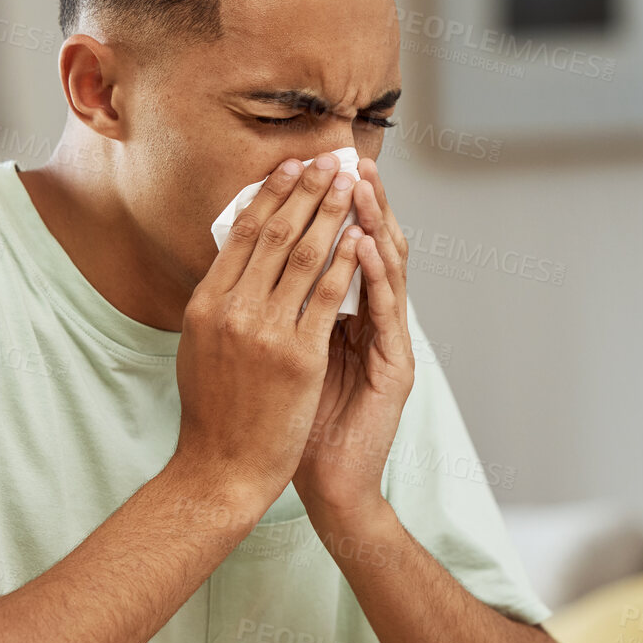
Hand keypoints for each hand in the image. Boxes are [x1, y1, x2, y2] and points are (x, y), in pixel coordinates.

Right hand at [171, 154, 363, 516]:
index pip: (241, 234)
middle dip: (307, 190)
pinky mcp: (298, 356)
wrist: (222, 469)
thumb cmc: (213, 414)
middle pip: (275, 234)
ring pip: (304, 256)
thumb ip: (217, 305)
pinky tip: (361, 239)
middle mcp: (230, 310)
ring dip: (332, 213)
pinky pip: (328, 298)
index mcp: (204, 304)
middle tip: (329, 159)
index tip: (291, 168)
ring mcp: (264, 332)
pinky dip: (346, 263)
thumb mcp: (199, 348)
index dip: (270, 195)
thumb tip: (230, 263)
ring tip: (351, 183)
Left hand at [293, 155, 414, 520]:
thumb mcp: (278, 352)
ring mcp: (390, 344)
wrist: (317, 483)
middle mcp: (374, 324)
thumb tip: (245, 259)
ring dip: (374, 225)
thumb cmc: (289, 423)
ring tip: (359, 186)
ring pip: (389, 271)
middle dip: (361, 202)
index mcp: (347, 317)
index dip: (331, 206)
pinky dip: (374, 276)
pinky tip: (363, 245)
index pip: (344, 246)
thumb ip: (278, 307)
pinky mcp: (396, 369)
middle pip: (374, 247)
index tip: (312, 165)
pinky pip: (387, 314)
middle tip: (348, 158)